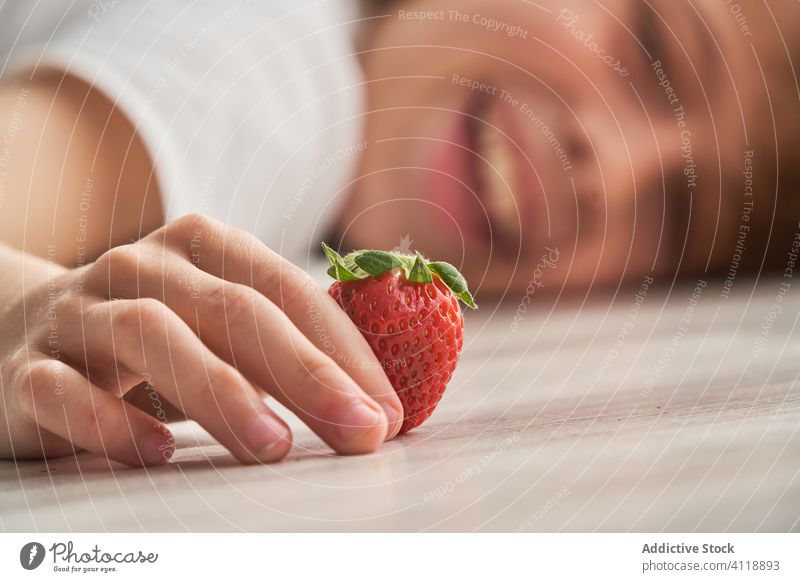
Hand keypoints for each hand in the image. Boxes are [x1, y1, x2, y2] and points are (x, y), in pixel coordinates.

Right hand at [0, 214, 402, 465]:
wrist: (20, 328)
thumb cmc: (150, 334)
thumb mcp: (215, 321)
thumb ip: (280, 343)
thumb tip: (371, 398)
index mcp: (202, 247)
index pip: (286, 290)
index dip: (343, 350)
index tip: (387, 410)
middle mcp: (143, 268)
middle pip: (234, 310)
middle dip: (306, 373)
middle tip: (360, 432)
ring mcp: (81, 313)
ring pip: (152, 335)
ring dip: (221, 393)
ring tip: (273, 447)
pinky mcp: (28, 367)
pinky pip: (64, 389)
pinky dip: (112, 421)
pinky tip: (159, 452)